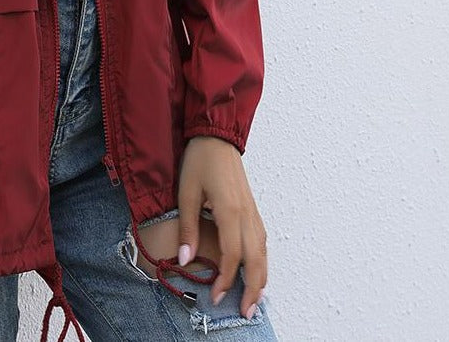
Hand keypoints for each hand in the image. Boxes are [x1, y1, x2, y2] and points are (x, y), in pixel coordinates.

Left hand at [177, 136, 267, 318]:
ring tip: (254, 301)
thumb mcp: (186, 192)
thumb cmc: (200, 161)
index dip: (226, 280)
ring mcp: (253, 211)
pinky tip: (257, 272)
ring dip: (260, 278)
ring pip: (263, 252)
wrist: (216, 136)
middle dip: (252, 289)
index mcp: (230, 211)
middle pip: (256, 260)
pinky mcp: (252, 209)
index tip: (215, 296)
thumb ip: (188, 227)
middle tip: (244, 312)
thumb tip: (185, 259)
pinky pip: (262, 241)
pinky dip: (262, 261)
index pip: (233, 256)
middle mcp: (246, 214)